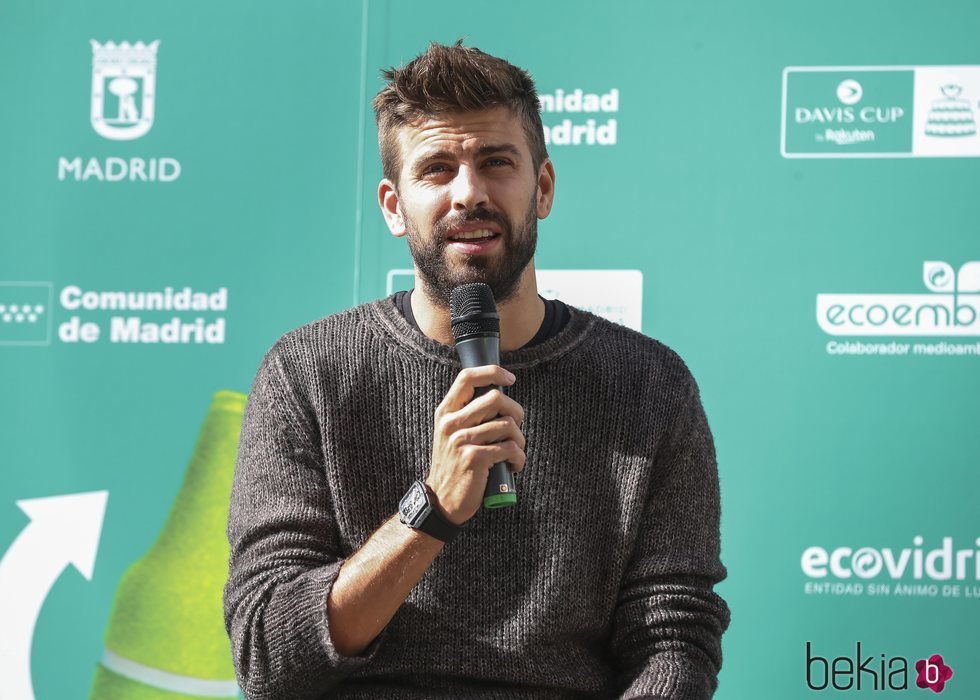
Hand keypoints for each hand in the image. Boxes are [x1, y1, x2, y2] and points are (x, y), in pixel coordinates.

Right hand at [425, 365, 525, 524]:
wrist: (442, 502)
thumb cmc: (455, 466)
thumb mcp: (451, 435)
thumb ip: (469, 415)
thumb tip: (500, 396)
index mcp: (446, 413)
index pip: (467, 377)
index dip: (492, 372)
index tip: (510, 379)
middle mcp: (451, 423)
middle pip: (495, 398)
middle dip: (516, 412)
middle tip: (516, 428)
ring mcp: (461, 440)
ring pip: (508, 424)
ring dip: (520, 440)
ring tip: (515, 452)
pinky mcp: (474, 458)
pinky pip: (510, 448)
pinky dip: (519, 458)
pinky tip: (514, 466)